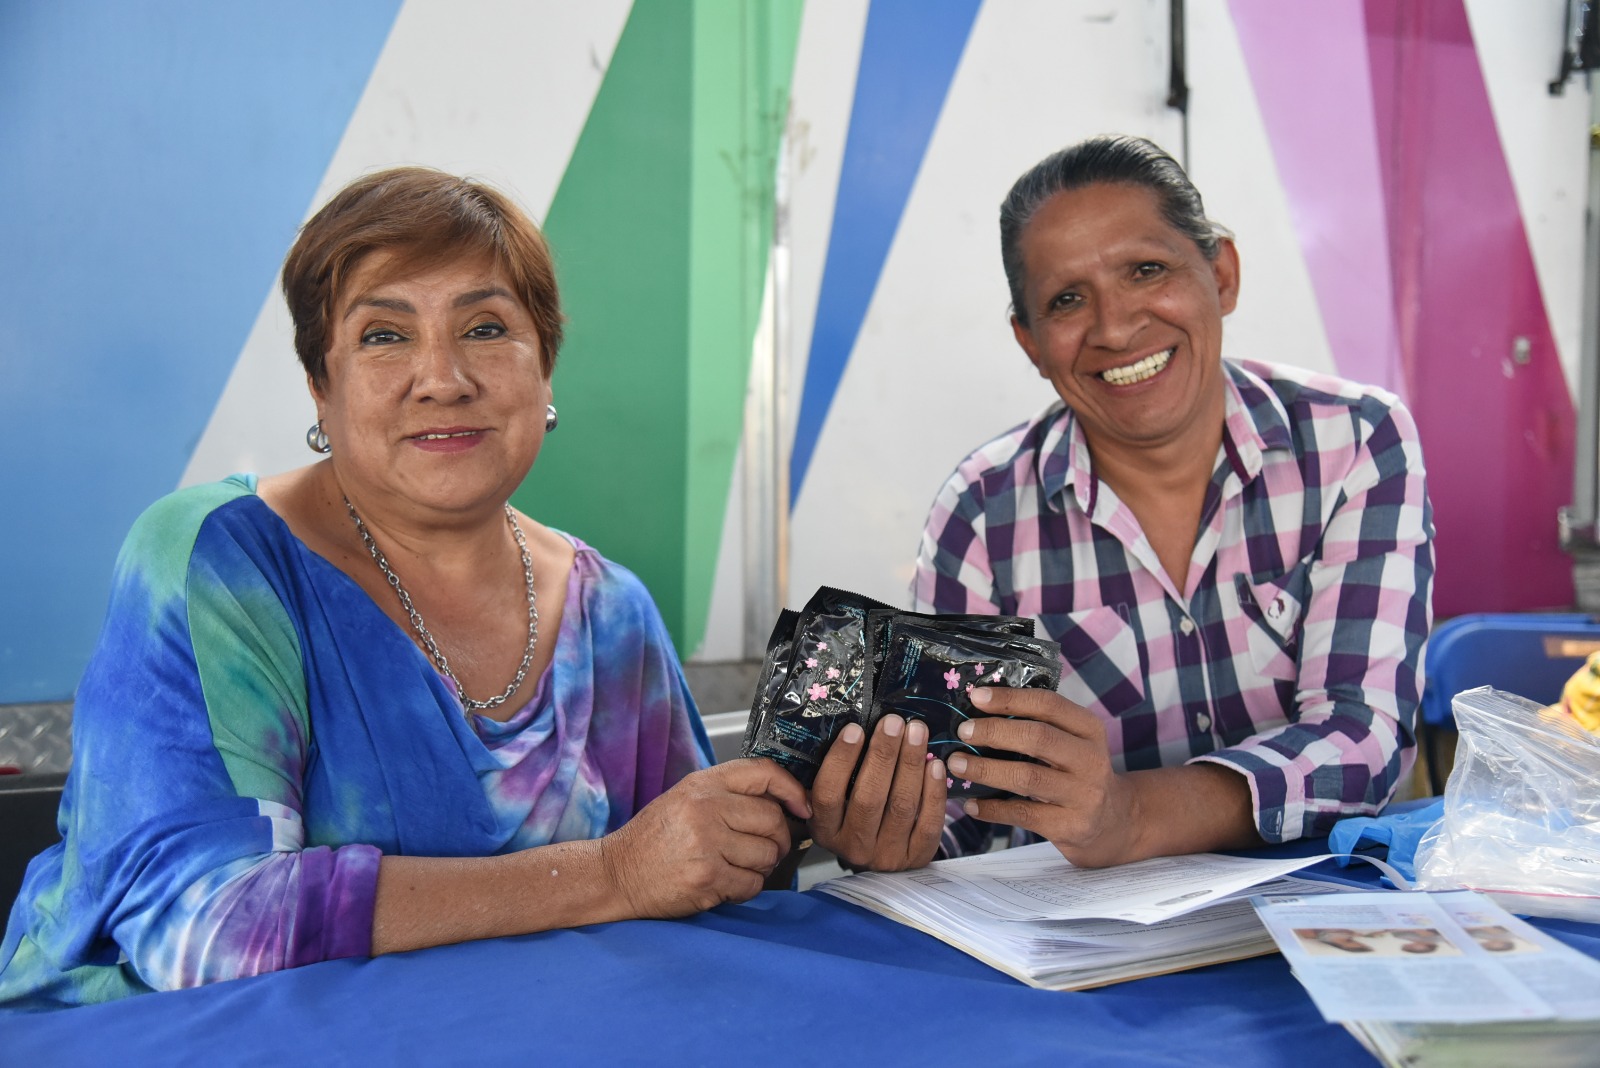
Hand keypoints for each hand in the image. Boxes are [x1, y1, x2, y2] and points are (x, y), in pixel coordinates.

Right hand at [598, 759, 810, 917]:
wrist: (615, 874)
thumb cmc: (653, 839)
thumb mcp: (685, 799)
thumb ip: (727, 796)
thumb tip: (783, 805)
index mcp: (702, 784)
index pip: (763, 773)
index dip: (792, 789)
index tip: (801, 807)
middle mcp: (705, 808)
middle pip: (773, 820)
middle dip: (777, 840)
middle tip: (763, 850)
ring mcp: (706, 843)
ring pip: (767, 855)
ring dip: (761, 867)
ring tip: (736, 867)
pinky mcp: (707, 877)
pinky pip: (752, 884)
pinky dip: (745, 888)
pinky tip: (725, 884)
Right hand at [809, 714, 946, 871]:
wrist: (879, 863)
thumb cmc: (852, 818)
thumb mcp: (833, 805)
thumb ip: (836, 777)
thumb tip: (853, 730)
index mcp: (826, 830)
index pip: (828, 795)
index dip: (841, 760)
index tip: (855, 729)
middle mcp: (853, 846)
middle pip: (868, 798)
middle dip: (883, 755)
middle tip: (894, 722)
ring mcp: (887, 855)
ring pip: (901, 806)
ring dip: (910, 764)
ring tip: (917, 732)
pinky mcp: (917, 858)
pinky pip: (928, 824)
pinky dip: (933, 792)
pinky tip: (935, 764)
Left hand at [948, 687, 1140, 867]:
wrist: (1112, 822)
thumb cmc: (1077, 773)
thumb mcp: (1073, 743)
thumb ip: (1040, 725)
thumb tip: (979, 708)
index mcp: (1089, 729)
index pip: (1049, 705)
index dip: (1010, 699)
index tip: (976, 697)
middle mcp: (1091, 760)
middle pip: (1038, 738)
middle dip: (994, 732)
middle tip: (962, 731)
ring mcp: (1083, 795)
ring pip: (1027, 777)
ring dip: (986, 769)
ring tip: (956, 764)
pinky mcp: (1070, 826)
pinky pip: (1023, 814)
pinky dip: (993, 809)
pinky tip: (971, 804)